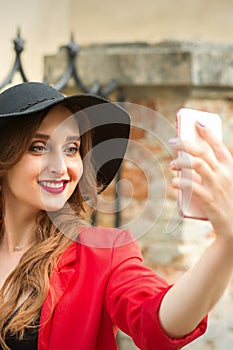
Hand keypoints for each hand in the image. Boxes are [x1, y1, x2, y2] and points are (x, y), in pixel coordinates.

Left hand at [169, 122, 232, 241]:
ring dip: (180, 161)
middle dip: (185, 143)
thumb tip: (192, 163)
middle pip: (202, 152)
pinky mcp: (209, 199)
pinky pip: (192, 187)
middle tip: (172, 141)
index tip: (197, 123)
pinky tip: (173, 182)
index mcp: (231, 168)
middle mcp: (224, 174)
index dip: (208, 132)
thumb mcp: (228, 184)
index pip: (219, 146)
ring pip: (196, 164)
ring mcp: (217, 186)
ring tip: (171, 164)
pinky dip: (180, 183)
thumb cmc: (229, 203)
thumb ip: (214, 173)